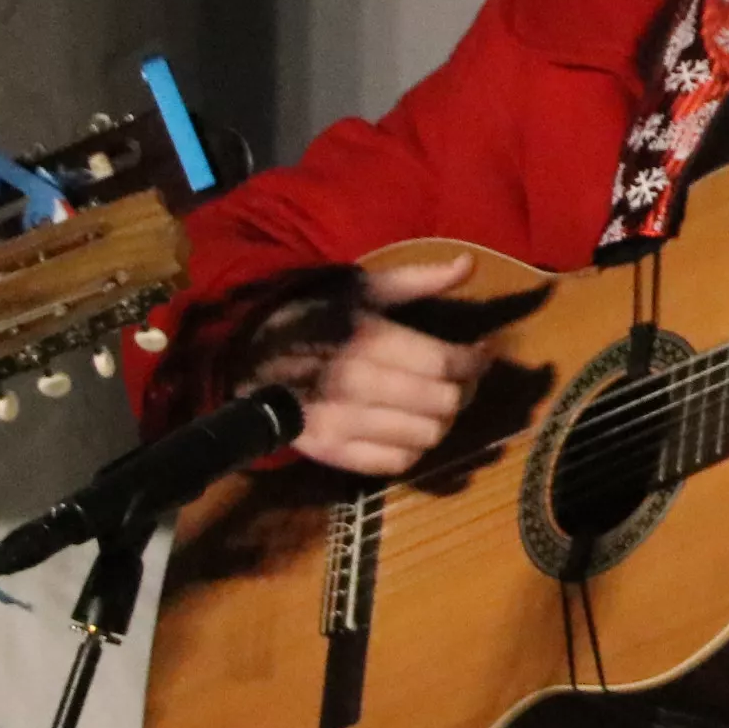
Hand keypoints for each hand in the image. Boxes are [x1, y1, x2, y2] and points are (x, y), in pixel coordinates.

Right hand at [246, 253, 488, 476]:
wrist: (244, 356)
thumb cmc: (311, 317)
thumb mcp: (361, 290)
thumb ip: (418, 280)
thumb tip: (469, 263)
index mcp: (369, 342)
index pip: (447, 363)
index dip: (476, 361)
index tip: (483, 353)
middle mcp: (358, 386)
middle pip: (444, 403)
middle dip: (463, 391)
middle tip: (462, 381)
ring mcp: (343, 423)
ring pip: (426, 437)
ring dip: (442, 422)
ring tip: (437, 405)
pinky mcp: (331, 451)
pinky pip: (395, 464)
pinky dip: (413, 450)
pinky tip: (410, 430)